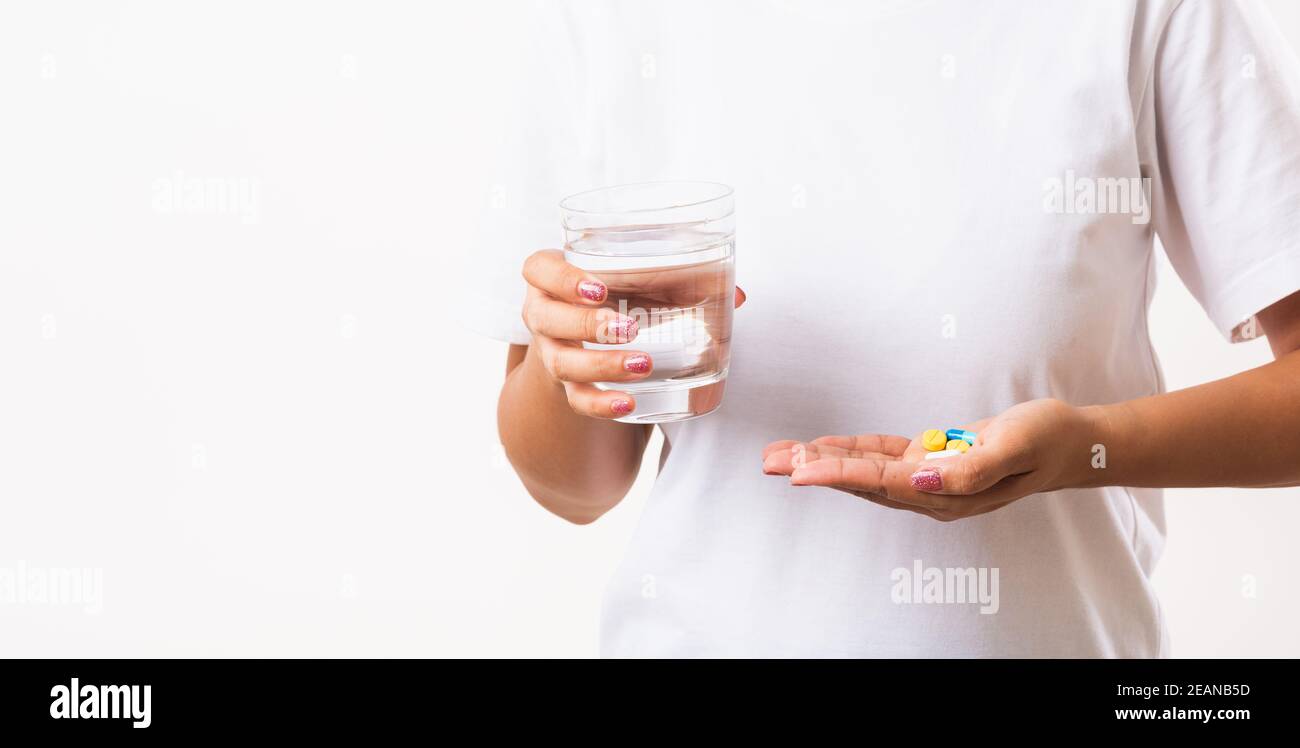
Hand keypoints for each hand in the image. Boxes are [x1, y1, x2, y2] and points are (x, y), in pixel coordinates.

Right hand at [521, 249, 744, 418]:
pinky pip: (576, 399)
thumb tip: (737, 295)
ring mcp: (551, 351)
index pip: (538, 270)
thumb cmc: (618, 291)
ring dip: (601, 365)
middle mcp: (542, 313)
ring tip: (643, 364)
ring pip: (561, 363)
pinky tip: (629, 403)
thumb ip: (682, 279)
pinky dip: (601, 403)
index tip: (599, 287)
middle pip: (545, 318)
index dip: (562, 279)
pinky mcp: (567, 384)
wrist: (589, 334)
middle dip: (586, 325)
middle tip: (629, 328)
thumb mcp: (638, 276)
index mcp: (551, 275)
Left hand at [760, 399, 1094, 520]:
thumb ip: (967, 469)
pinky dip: (850, 449)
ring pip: (863, 470)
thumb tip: (919, 477)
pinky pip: (880, 456)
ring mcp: (928, 478)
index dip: (836, 474)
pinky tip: (822, 446)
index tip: (797, 470)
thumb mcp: (1012, 448)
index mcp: (947, 493)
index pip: (879, 483)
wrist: (1071, 441)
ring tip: (779, 455)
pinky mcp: (930, 461)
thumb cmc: (1045, 441)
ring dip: (822, 460)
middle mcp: (930, 492)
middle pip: (859, 481)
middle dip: (813, 469)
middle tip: (769, 461)